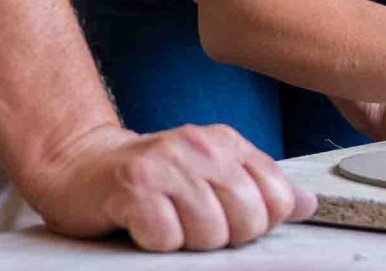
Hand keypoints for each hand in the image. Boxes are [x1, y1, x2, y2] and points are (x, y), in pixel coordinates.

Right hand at [23, 123, 315, 250]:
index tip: (228, 220)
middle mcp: (199, 146)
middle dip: (224, 237)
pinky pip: (167, 237)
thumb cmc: (148, 179)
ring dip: (188, 243)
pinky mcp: (132, 188)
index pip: (276, 195)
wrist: (80, 166)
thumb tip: (306, 203)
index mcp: (225, 142)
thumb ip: (257, 186)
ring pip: (210, 232)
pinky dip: (156, 243)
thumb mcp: (209, 174)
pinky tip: (143, 226)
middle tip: (192, 225)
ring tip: (167, 224)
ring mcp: (165, 164)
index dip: (258, 222)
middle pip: (247, 219)